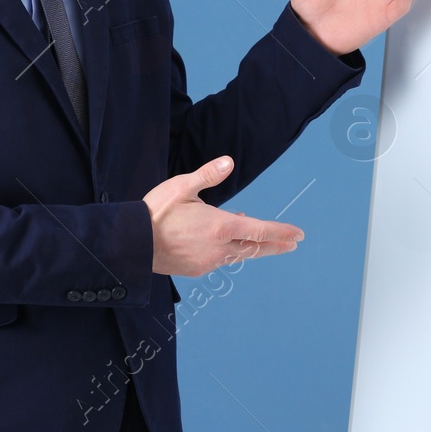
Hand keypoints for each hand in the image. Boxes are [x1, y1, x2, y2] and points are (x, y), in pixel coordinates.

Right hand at [142, 156, 302, 276]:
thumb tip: (229, 162)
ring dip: (251, 247)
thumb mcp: (182, 186)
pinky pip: (220, 259)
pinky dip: (229, 250)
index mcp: (220, 226)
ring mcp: (208, 261)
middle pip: (254, 248)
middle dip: (275, 245)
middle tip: (293, 244)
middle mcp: (219, 248)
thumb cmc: (156, 212)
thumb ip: (208, 175)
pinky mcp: (197, 269)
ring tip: (260, 240)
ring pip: (237, 254)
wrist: (132, 244)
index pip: (259, 231)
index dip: (281, 232)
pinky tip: (225, 242)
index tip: (298, 235)